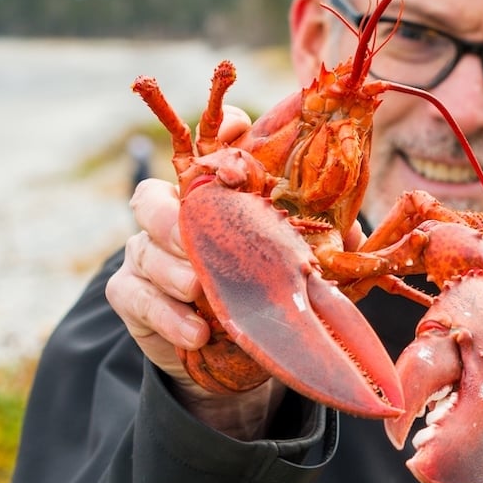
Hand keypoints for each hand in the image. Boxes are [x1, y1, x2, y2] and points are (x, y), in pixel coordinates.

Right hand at [107, 107, 281, 438]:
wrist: (223, 355)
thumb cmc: (257, 295)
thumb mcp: (289, 268)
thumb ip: (314, 246)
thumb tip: (350, 232)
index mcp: (208, 202)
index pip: (204, 154)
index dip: (215, 134)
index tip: (237, 127)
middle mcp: (169, 219)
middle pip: (150, 198)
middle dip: (170, 216)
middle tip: (193, 238)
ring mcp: (145, 256)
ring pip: (143, 251)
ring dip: (173, 272)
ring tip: (199, 290)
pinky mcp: (131, 296)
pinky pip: (136, 297)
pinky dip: (167, 315)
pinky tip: (196, 333)